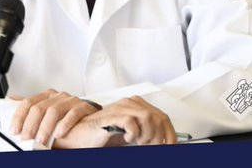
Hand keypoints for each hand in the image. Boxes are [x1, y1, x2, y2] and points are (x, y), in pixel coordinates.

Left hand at [9, 89, 99, 145]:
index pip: (28, 103)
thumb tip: (12, 100)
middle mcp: (58, 97)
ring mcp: (72, 100)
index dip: (19, 117)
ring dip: (45, 128)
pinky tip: (59, 133)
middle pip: (39, 107)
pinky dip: (65, 124)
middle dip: (30, 125)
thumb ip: (32, 109)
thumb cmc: (69, 120)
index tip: (15, 130)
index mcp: (47, 97)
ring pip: (54, 110)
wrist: (95, 122)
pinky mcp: (84, 106)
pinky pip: (73, 113)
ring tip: (41, 140)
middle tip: (26, 137)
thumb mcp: (47, 114)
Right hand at [54, 96, 176, 147]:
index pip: (162, 116)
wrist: (80, 135)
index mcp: (135, 105)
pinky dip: (134, 134)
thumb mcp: (129, 134)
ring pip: (148, 117)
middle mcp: (129, 103)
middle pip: (158, 117)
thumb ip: (144, 134)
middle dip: (159, 136)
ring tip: (138, 142)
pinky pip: (132, 122)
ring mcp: (121, 108)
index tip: (171, 145)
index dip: (170, 133)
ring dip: (147, 135)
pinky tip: (128, 138)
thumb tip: (162, 143)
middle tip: (151, 147)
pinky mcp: (112, 116)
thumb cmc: (102, 135)